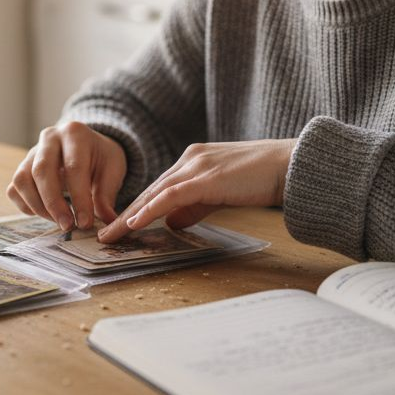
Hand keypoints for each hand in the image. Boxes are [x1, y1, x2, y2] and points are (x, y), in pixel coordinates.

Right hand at [7, 122, 126, 230]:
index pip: (74, 167)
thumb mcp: (113, 170)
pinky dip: (27, 206)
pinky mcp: (22, 167)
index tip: (85, 223)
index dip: (79, 198)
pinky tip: (46, 214)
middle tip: (68, 226)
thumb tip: (108, 221)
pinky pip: (14, 189)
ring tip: (59, 221)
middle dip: (54, 204)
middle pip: (42, 171)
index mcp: (75, 133)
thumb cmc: (101, 158)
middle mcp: (49, 138)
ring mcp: (31, 152)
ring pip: (22, 180)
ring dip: (38, 206)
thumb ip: (107, 195)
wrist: (88, 147)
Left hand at [97, 139, 294, 242]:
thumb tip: (171, 222)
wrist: (289, 165)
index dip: (138, 208)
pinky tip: (135, 223)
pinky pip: (171, 196)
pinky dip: (150, 210)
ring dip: (130, 216)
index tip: (120, 226)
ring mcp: (197, 166)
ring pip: (155, 193)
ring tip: (111, 235)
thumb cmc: (261, 179)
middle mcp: (190, 158)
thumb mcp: (222, 193)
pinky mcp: (206, 177)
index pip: (159, 188)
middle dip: (126, 214)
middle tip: (105, 234)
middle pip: (151, 190)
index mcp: (194, 160)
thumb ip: (195, 205)